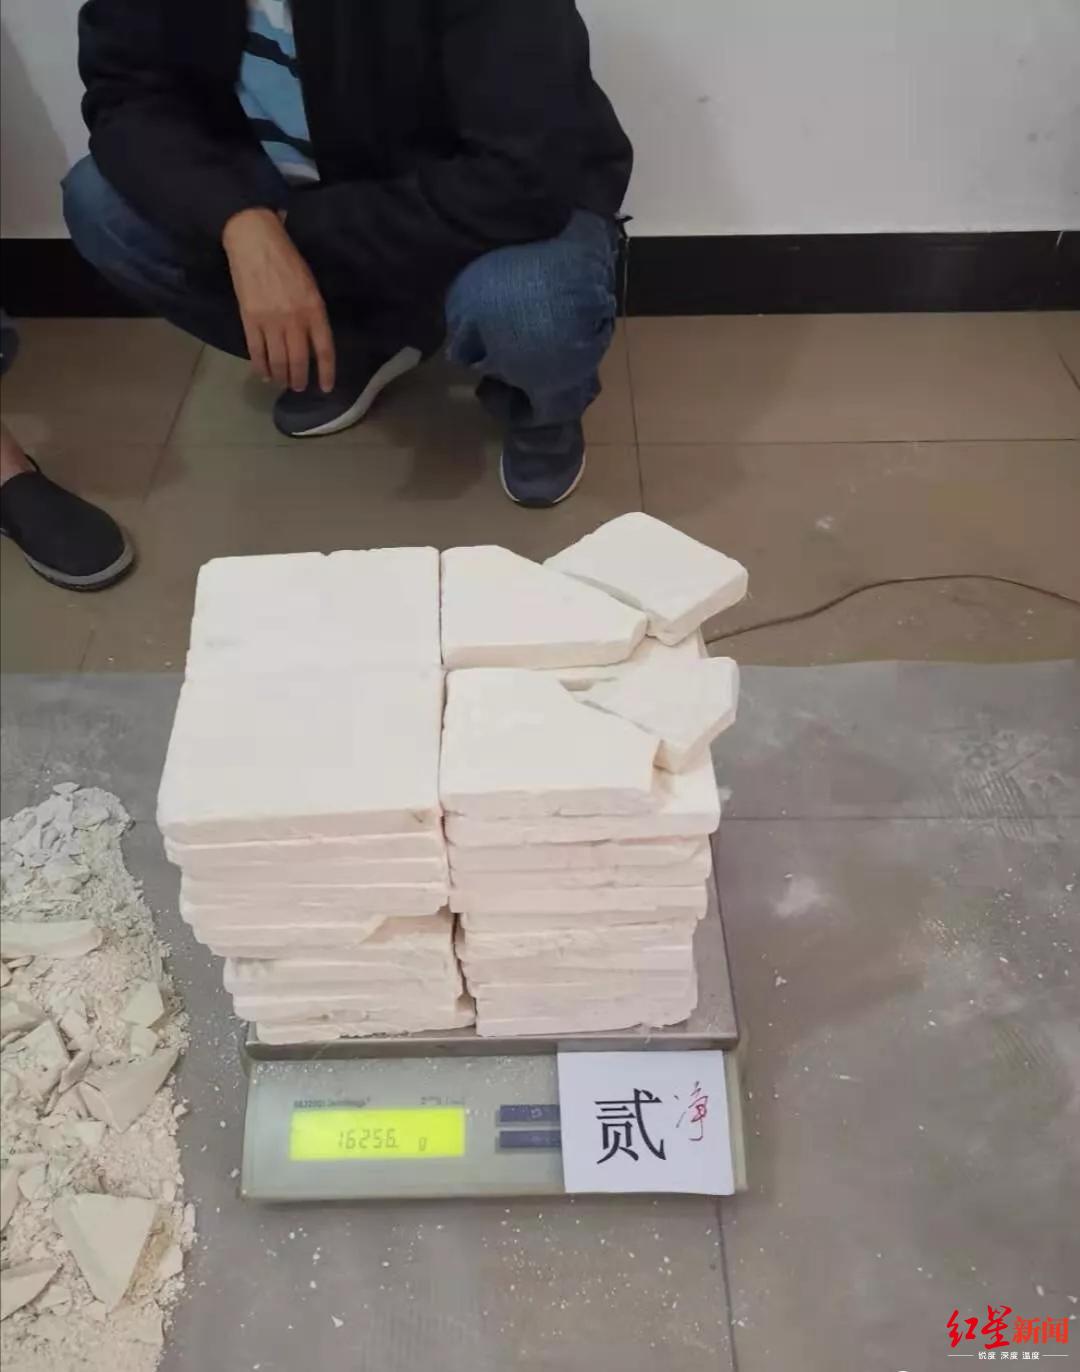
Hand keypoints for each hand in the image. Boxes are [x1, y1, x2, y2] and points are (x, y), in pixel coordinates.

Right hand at [222, 208, 334, 391]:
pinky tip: (264, 374)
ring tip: (282, 383)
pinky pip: (256, 351)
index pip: (324, 349)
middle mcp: (294, 319)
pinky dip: (261, 367)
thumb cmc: (287, 259)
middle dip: (299, 379)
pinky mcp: (249, 319)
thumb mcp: (310, 285)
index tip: (326, 387)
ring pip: (278, 360)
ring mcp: (270, 321)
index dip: (326, 372)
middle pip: (299, 360)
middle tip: (298, 387)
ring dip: (281, 376)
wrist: (254, 241)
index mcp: (314, 309)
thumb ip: (313, 313)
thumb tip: (312, 340)